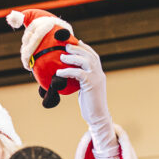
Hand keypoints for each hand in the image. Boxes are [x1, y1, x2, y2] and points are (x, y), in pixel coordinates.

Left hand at [57, 41, 119, 158]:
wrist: (97, 117)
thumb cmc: (89, 104)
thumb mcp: (85, 89)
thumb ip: (81, 80)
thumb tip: (68, 74)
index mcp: (98, 74)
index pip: (93, 56)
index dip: (85, 47)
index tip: (76, 41)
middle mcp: (99, 74)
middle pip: (90, 55)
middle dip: (78, 48)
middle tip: (66, 45)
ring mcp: (96, 79)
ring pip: (86, 61)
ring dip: (73, 57)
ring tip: (62, 56)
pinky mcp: (91, 85)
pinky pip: (79, 73)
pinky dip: (68, 70)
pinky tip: (59, 72)